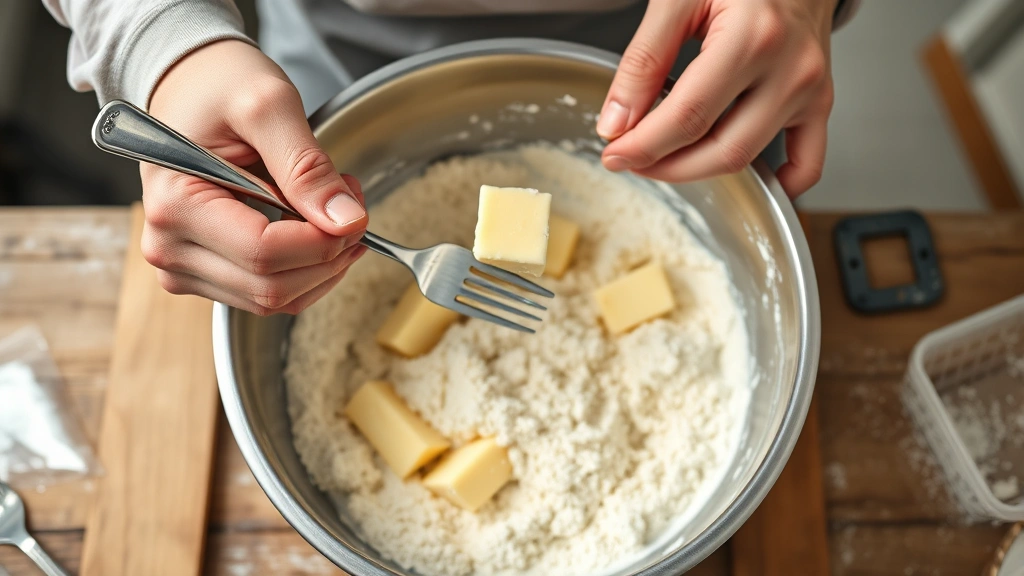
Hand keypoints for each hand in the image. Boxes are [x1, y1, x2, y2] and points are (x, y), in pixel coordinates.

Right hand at [143, 40, 367, 314]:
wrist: (190, 87)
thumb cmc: (218, 87)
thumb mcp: (269, 106)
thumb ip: (307, 166)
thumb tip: (345, 222)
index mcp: (176, 205)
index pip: (265, 253)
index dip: (324, 241)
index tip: (355, 208)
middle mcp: (170, 247)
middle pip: (273, 287)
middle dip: (330, 252)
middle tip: (350, 202)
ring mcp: (184, 267)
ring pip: (276, 300)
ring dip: (322, 265)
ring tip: (330, 208)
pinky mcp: (204, 275)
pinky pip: (270, 295)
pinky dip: (306, 270)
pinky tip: (312, 229)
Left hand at [599, 0, 835, 196]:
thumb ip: (644, 60)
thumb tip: (617, 122)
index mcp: (753, 37)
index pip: (688, 116)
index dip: (644, 145)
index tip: (614, 153)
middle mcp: (790, 69)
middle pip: (721, 149)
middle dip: (665, 165)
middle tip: (630, 159)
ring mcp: (810, 89)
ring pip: (749, 159)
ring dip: (698, 171)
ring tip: (663, 156)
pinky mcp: (820, 101)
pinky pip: (808, 162)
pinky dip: (778, 183)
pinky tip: (740, 180)